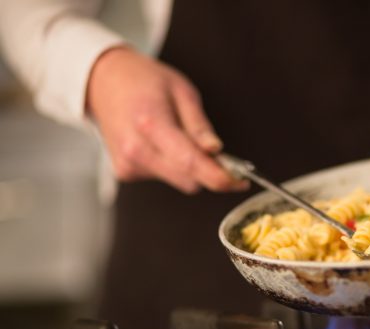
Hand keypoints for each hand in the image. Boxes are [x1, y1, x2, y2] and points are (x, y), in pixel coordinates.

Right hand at [86, 47, 248, 193]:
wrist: (104, 82)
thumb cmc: (145, 81)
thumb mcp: (182, 91)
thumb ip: (199, 125)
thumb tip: (215, 150)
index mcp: (151, 123)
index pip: (190, 162)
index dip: (219, 177)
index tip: (240, 182)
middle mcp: (136, 149)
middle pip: (188, 179)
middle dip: (210, 171)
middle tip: (221, 155)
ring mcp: (128, 164)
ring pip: (178, 180)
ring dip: (190, 168)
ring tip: (181, 137)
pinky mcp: (125, 172)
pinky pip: (163, 177)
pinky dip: (172, 166)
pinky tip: (162, 144)